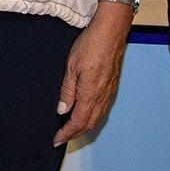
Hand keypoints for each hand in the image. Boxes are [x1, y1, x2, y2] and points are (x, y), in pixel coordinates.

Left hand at [54, 6, 130, 145]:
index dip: (67, 133)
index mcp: (91, 93)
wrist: (111, 31)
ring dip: (84, 127)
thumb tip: (62, 110)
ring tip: (71, 129)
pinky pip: (103, 109)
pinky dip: (93, 117)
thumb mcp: (71, 67)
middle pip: (89, 124)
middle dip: (75, 133)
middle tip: (62, 137)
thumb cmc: (91, 44)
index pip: (78, 122)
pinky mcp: (112, 86)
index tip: (56, 140)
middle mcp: (103, 96)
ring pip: (98, 118)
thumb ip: (67, 91)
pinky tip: (86, 113)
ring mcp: (109, 92)